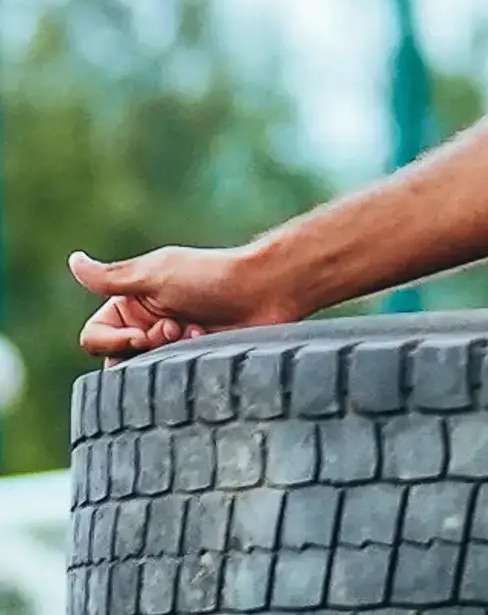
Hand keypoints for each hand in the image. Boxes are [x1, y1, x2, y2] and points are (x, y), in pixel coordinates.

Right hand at [70, 245, 305, 358]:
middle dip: (145, 349)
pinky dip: (189, 359)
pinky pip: (174, 376)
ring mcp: (170, 343)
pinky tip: (210, 341)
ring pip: (145, 370)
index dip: (114, 342)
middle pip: (117, 359)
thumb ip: (111, 277)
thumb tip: (73, 261)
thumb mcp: (157, 273)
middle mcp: (146, 324)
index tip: (143, 335)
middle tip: (175, 330)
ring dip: (168, 354)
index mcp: (131, 303)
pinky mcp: (193, 358)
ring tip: (196, 332)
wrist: (266, 289)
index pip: (93, 339)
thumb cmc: (212, 276)